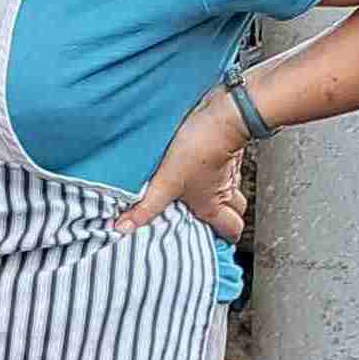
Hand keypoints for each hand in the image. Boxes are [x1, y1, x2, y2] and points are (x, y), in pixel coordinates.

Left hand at [112, 91, 250, 246]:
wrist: (223, 113)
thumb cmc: (201, 148)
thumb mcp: (167, 182)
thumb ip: (146, 206)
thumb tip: (123, 228)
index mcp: (213, 204)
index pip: (231, 231)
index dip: (224, 240)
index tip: (211, 246)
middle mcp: (225, 190)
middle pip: (235, 214)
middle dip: (224, 221)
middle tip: (205, 224)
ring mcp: (228, 171)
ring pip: (231, 192)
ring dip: (219, 197)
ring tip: (198, 198)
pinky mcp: (224, 152)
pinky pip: (224, 171)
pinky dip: (214, 174)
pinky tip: (196, 169)